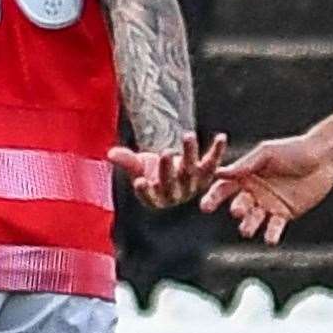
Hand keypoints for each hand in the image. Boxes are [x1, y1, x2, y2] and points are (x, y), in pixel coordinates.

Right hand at [109, 132, 227, 208]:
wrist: (170, 169)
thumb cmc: (151, 169)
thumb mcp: (138, 164)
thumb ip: (126, 160)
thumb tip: (110, 154)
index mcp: (155, 197)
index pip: (148, 195)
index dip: (144, 190)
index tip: (139, 181)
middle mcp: (175, 195)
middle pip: (171, 182)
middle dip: (168, 168)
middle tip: (165, 153)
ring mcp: (192, 186)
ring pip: (191, 170)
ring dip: (190, 153)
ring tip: (188, 136)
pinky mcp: (206, 175)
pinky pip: (212, 163)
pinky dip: (217, 151)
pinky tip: (222, 137)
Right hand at [201, 135, 332, 244]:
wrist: (323, 158)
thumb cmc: (293, 149)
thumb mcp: (267, 153)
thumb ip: (245, 164)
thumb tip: (219, 172)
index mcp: (246, 175)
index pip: (224, 187)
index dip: (214, 197)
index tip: (205, 206)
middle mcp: (254, 191)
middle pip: (238, 205)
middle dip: (237, 210)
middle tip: (238, 210)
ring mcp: (268, 204)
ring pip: (253, 219)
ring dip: (249, 225)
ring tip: (246, 229)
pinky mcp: (284, 214)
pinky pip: (274, 227)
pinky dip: (271, 234)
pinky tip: (270, 239)